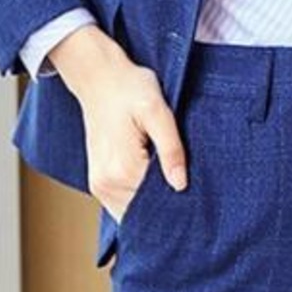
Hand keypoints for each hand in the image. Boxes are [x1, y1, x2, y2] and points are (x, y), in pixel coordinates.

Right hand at [53, 31, 187, 211]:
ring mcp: (100, 187)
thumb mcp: (157, 110)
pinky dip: (138, 200)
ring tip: (164, 181)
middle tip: (183, 190)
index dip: (176, 204)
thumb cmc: (129, 87)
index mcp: (123, 170)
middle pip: (143, 214)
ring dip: (150, 206)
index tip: (192, 198)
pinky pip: (123, 206)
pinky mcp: (99, 184)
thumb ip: (171, 148)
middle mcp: (107, 185)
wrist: (99, 78)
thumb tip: (181, 184)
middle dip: (164, 208)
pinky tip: (150, 183)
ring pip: (133, 214)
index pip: (156, 206)